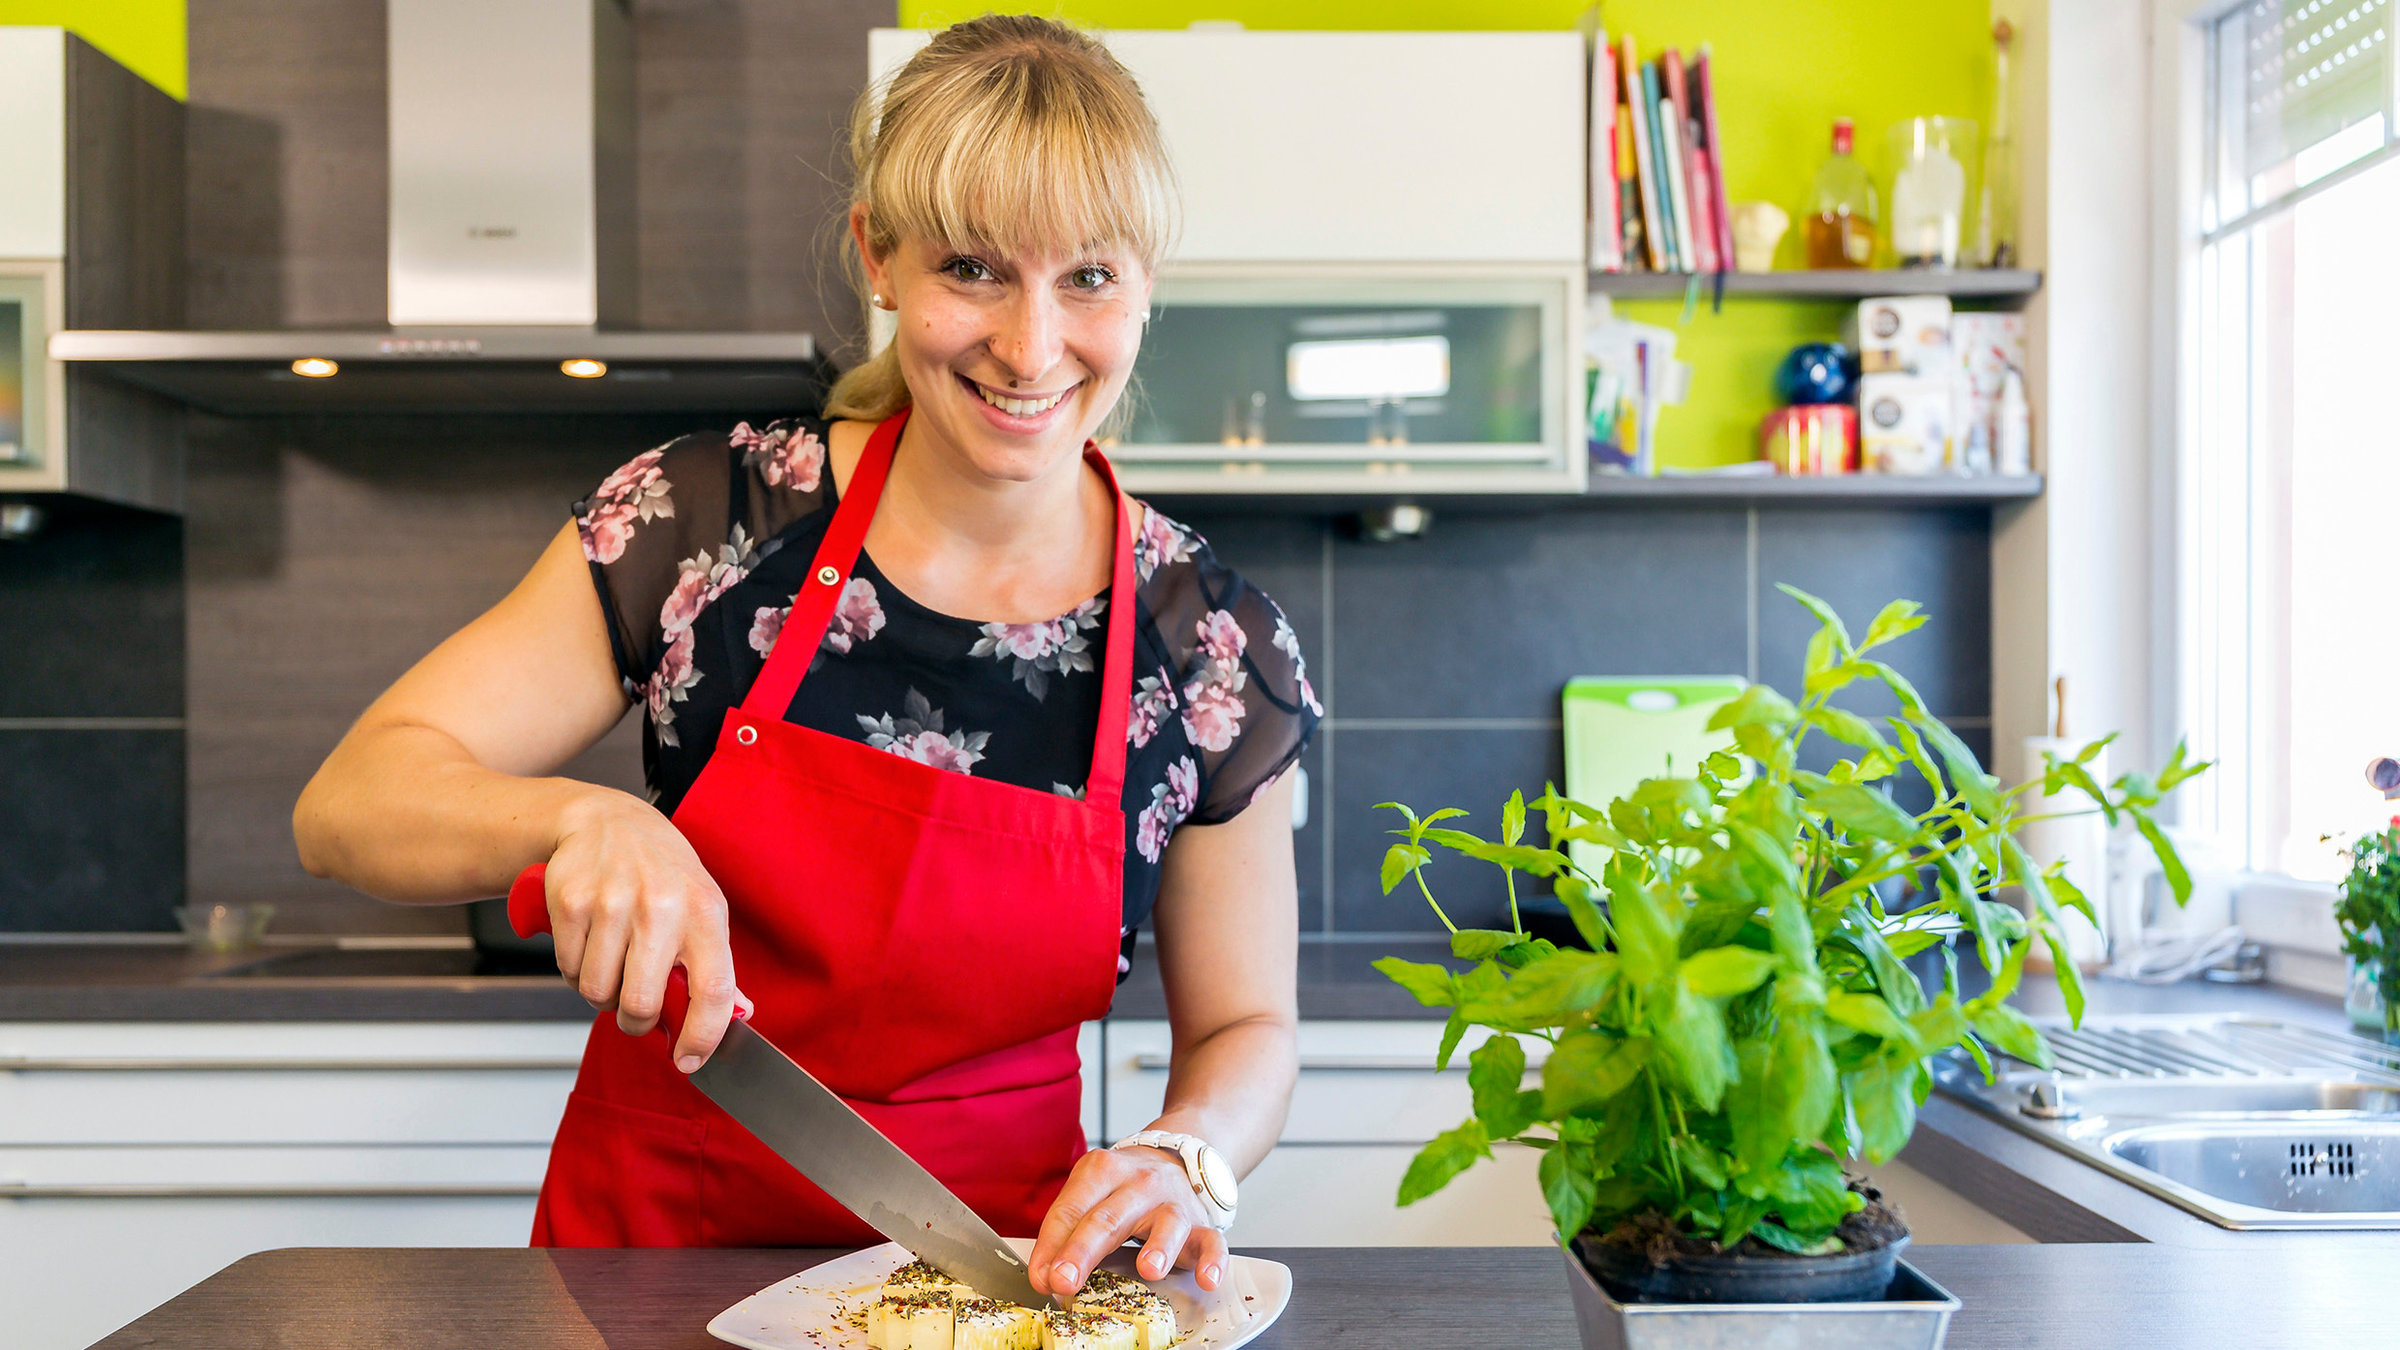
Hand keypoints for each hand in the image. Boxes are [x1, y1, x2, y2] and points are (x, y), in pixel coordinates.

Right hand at [542, 789, 748, 1072]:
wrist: (606, 821)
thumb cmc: (662, 872)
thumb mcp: (702, 905)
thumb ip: (716, 964)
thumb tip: (737, 1015)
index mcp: (705, 912)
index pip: (712, 991)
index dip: (701, 1037)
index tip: (688, 1060)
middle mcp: (661, 907)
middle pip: (641, 1004)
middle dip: (635, 1020)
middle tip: (635, 1007)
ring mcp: (613, 903)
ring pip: (598, 992)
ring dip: (602, 993)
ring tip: (613, 962)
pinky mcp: (571, 903)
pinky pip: (569, 969)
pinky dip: (577, 970)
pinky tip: (591, 941)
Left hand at [1028, 1145, 1226, 1298]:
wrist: (1173, 1157)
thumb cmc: (1121, 1188)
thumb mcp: (1089, 1196)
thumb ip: (1066, 1233)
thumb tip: (1044, 1277)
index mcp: (1100, 1171)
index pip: (1071, 1209)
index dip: (1052, 1245)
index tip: (1041, 1277)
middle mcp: (1138, 1182)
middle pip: (1108, 1218)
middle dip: (1083, 1250)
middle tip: (1064, 1280)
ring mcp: (1173, 1201)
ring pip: (1168, 1223)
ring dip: (1159, 1247)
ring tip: (1148, 1270)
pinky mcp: (1201, 1222)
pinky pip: (1212, 1239)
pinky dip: (1213, 1259)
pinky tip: (1207, 1278)